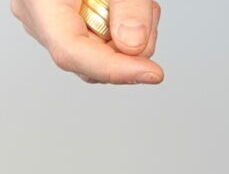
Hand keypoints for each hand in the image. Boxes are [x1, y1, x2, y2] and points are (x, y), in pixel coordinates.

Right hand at [11, 0, 162, 83]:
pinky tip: (125, 6)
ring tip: (135, 1)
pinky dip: (122, 30)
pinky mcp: (66, 23)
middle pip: (89, 60)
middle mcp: (37, 16)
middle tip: (145, 13)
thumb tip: (133, 46)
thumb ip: (127, 5)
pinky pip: (100, 43)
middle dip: (128, 47)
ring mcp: (49, 22)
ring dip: (130, 35)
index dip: (115, 69)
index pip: (72, 51)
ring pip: (99, 54)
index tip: (152, 73)